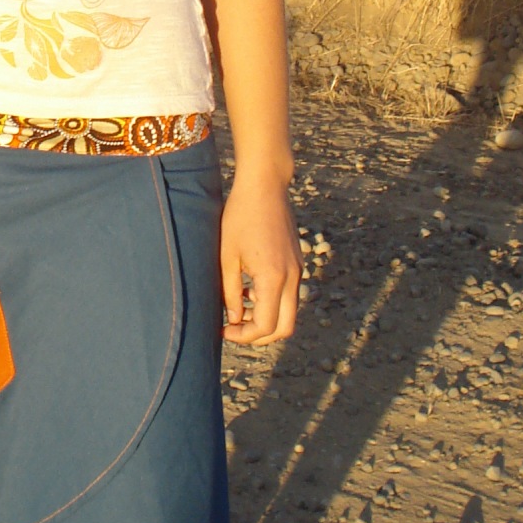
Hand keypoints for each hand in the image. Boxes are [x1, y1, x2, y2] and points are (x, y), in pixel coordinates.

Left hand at [219, 163, 302, 345]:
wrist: (265, 186)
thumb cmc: (240, 216)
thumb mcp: (227, 255)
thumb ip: (230, 291)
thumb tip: (233, 319)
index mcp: (274, 278)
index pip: (265, 326)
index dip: (244, 336)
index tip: (224, 330)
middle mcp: (292, 277)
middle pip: (285, 328)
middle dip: (260, 335)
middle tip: (235, 328)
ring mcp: (298, 269)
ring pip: (289, 312)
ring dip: (266, 317)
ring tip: (238, 304)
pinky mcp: (297, 261)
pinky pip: (289, 294)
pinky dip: (272, 301)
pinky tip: (249, 288)